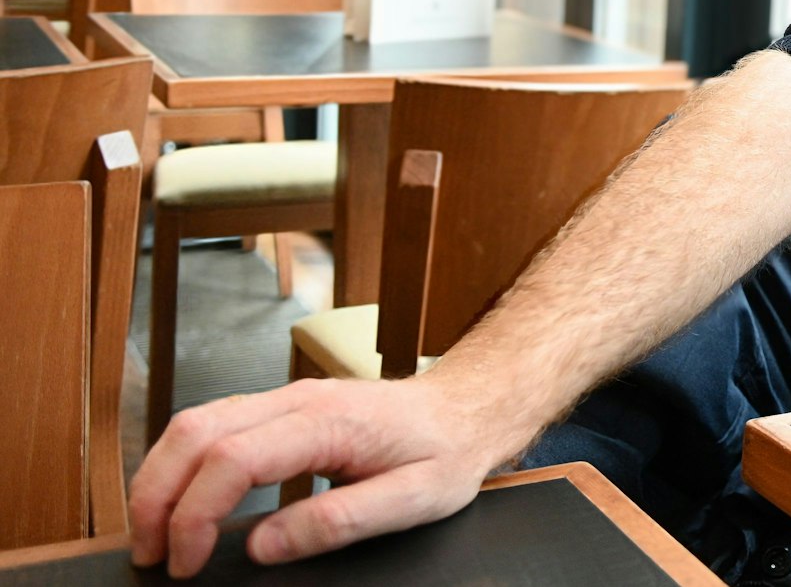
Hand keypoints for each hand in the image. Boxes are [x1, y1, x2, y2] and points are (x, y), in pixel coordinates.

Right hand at [128, 375, 508, 577]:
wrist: (467, 408)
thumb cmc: (445, 451)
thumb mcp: (413, 500)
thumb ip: (338, 522)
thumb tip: (264, 545)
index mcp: (328, 420)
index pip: (233, 459)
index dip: (195, 514)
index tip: (186, 562)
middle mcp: (298, 399)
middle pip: (196, 433)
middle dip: (158, 496)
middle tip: (152, 555)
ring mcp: (287, 398)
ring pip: (196, 423)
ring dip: (162, 477)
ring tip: (156, 535)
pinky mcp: (283, 408)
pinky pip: (215, 425)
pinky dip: (183, 463)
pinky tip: (181, 499)